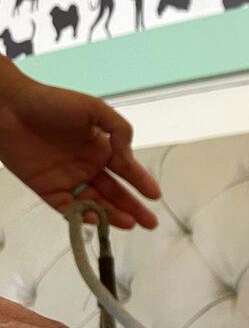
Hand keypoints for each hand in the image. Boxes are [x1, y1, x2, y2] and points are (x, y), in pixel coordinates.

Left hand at [0, 59, 159, 229]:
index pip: (126, 170)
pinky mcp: (46, 189)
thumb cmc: (51, 103)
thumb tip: (128, 156)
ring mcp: (68, 179)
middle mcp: (87, 166)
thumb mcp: (94, 109)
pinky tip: (98, 220)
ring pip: (95, 203)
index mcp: (101, 147)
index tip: (155, 195)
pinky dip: (82, 216)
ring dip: (113, 215)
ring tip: (130, 224)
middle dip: (133, 207)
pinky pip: (68, 208)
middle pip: (115, 192)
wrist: (8, 107)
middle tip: (150, 223)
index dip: (141, 183)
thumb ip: (119, 130)